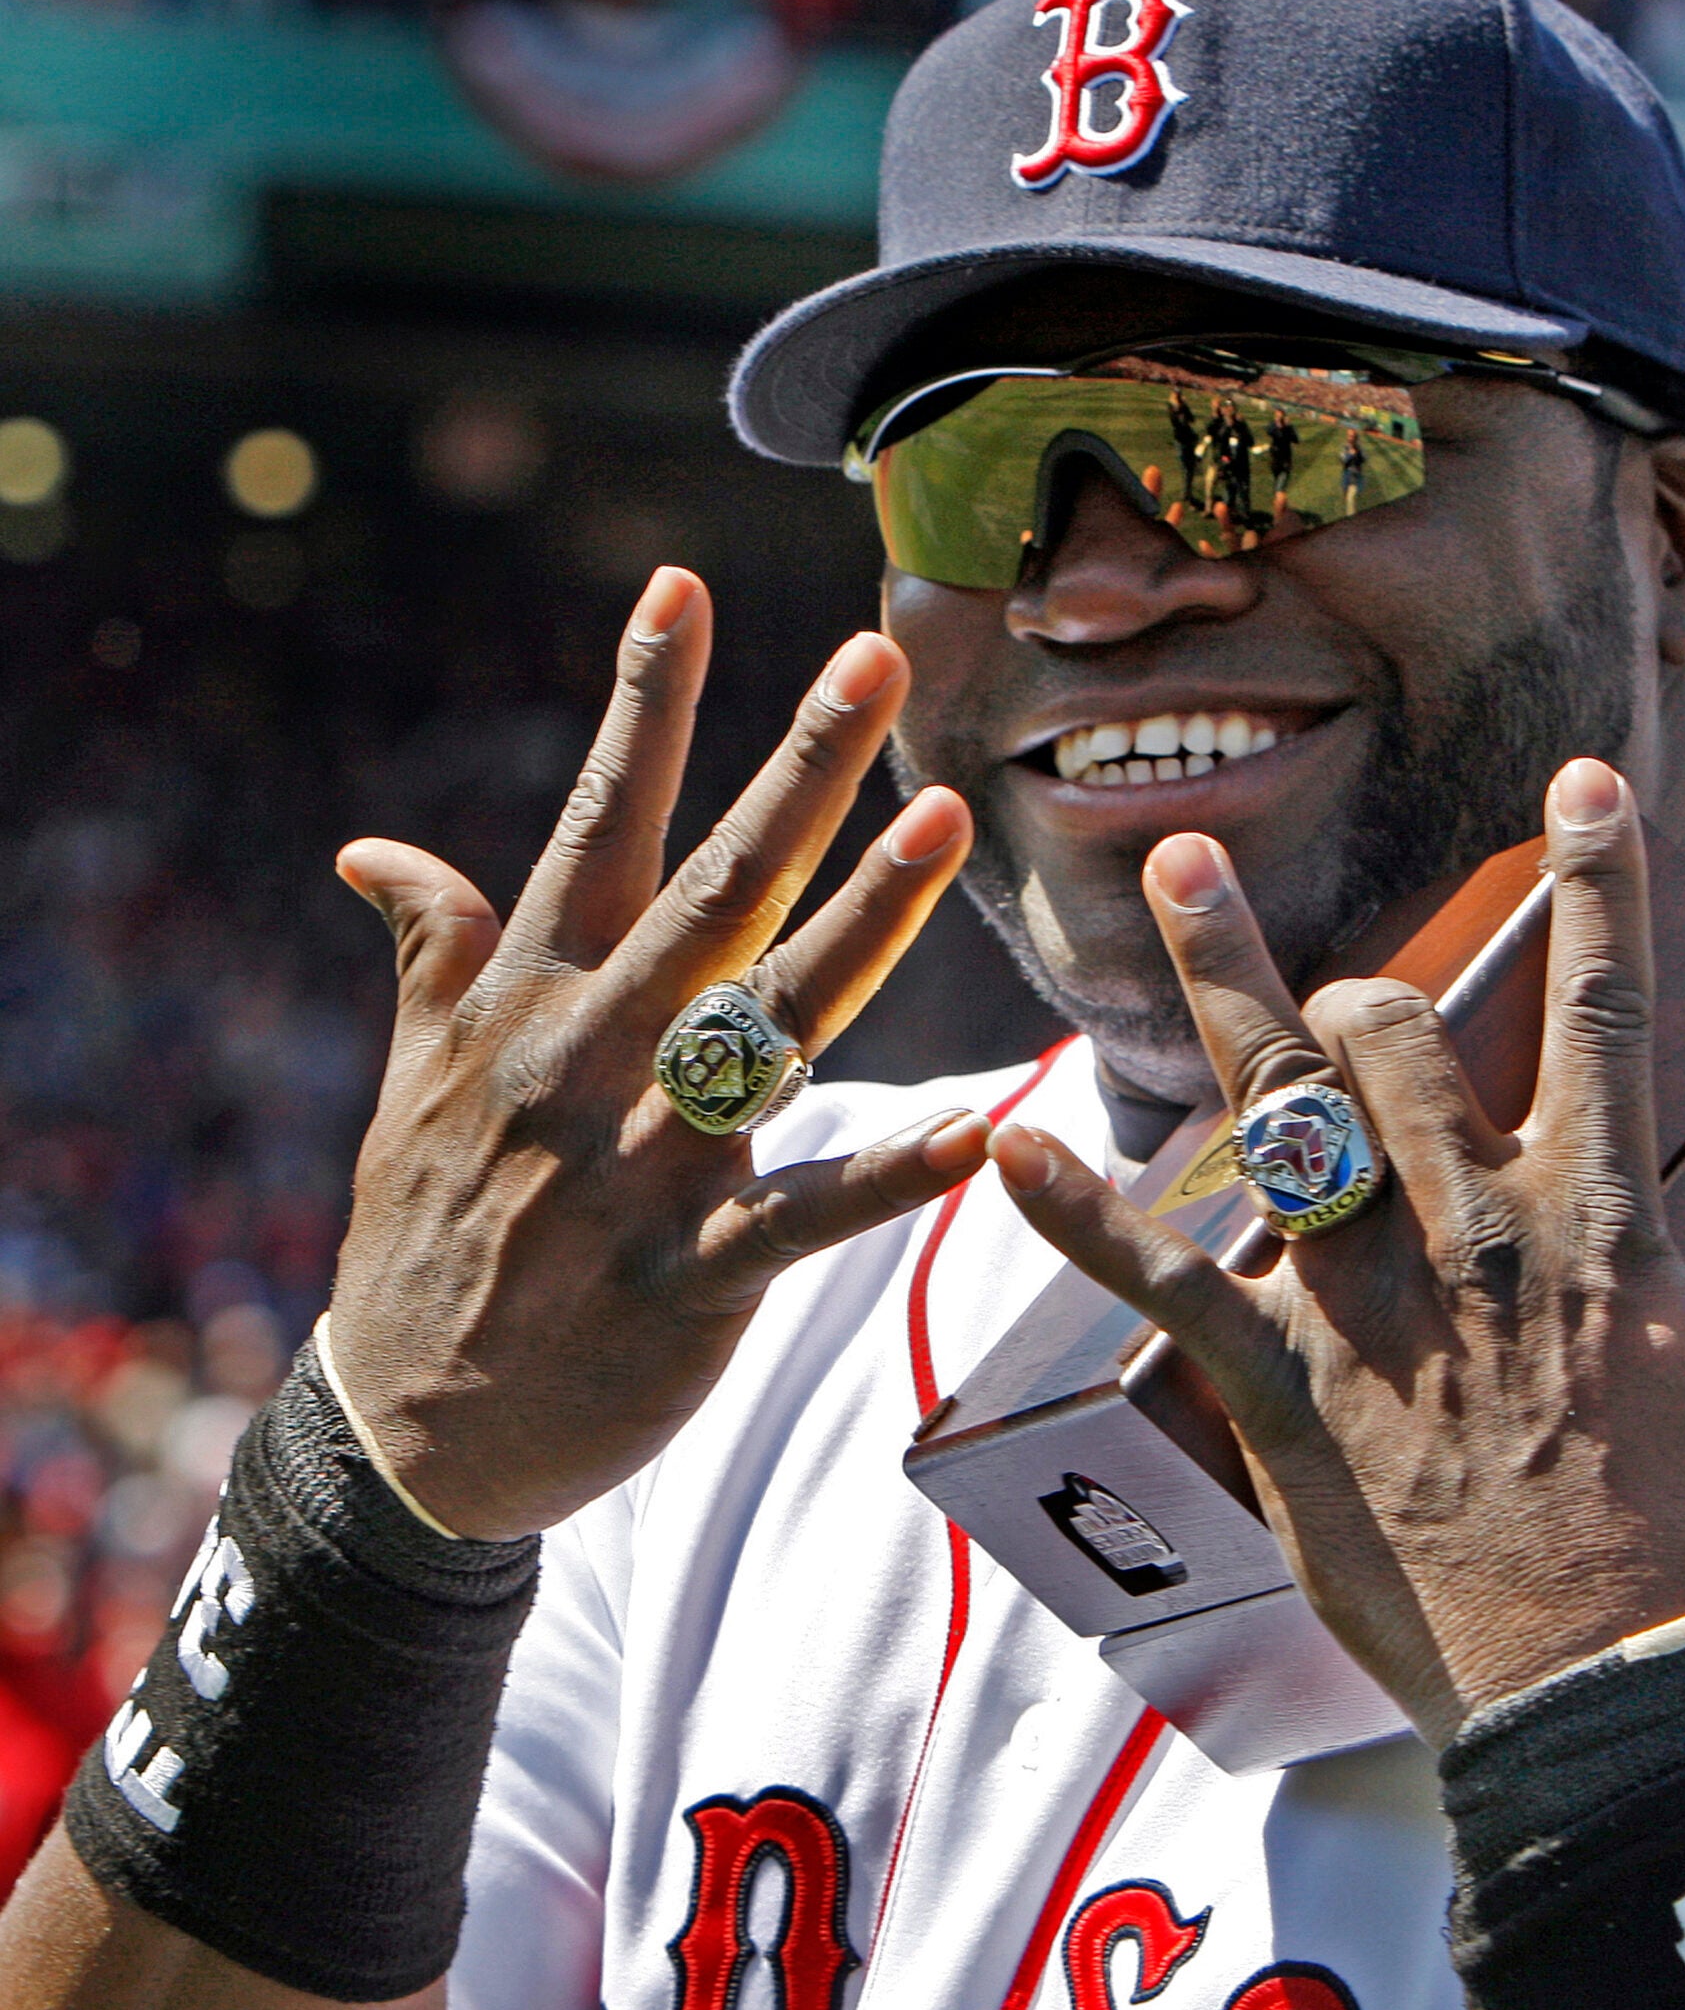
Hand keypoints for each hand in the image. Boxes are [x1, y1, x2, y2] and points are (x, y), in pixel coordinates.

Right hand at [327, 568, 987, 1539]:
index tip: (686, 583)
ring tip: (945, 818)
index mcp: (527, 1001)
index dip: (642, 705)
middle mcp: (585, 1061)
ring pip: (768, 1023)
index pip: (595, 825)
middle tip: (875, 662)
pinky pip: (808, 1216)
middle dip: (796, 774)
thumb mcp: (411, 1080)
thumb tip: (373, 848)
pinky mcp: (692, 1279)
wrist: (407, 1426)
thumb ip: (431, 952)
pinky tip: (986, 1129)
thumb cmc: (424, 1234)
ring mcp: (641, 1169)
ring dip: (865, 919)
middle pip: (709, 893)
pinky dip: (893, 1175)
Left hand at [988, 760, 1684, 1744]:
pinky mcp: (1288, 1391)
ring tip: (1180, 874)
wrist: (1607, 1690)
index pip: (1605, 1011)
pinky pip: (1166, 1284)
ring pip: (1280, 1103)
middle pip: (1395, 1036)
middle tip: (1329, 991)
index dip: (1597, 886)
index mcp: (1599, 1222)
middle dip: (1355, 988)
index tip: (1582, 791)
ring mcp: (1371, 1302)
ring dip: (1227, 980)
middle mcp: (1475, 1227)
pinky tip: (1008, 1150)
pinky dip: (1081, 1218)